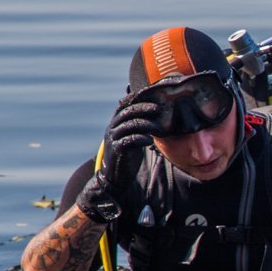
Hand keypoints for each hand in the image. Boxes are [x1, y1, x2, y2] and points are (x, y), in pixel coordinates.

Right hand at [75, 95, 159, 222]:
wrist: (115, 176)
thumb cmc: (127, 154)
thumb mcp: (133, 136)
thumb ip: (139, 125)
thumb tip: (155, 113)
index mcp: (116, 123)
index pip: (123, 104)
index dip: (136, 98)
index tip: (151, 94)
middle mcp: (113, 128)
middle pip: (127, 111)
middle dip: (143, 108)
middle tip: (159, 108)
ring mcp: (113, 139)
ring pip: (129, 124)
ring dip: (146, 124)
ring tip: (159, 127)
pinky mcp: (117, 150)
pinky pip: (128, 140)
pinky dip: (140, 138)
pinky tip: (150, 141)